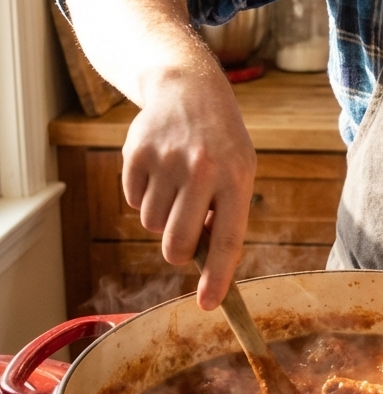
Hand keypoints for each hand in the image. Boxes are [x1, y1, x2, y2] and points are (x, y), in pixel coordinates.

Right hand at [121, 66, 256, 310]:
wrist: (188, 89)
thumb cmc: (220, 142)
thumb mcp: (239, 170)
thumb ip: (226, 215)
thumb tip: (205, 264)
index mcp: (235, 178)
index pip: (227, 240)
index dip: (216, 277)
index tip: (208, 304)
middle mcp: (201, 170)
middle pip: (176, 244)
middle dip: (177, 253)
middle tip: (183, 238)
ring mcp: (166, 161)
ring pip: (152, 224)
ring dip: (162, 216)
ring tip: (176, 185)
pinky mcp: (136, 154)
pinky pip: (132, 201)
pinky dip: (143, 195)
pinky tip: (159, 169)